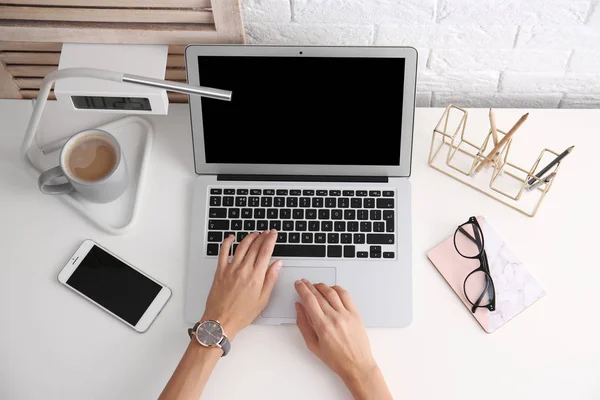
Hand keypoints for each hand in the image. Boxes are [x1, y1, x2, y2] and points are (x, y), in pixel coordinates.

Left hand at [203, 230, 281, 339]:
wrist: (221, 321)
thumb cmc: (241, 314)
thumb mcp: (263, 300)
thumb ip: (271, 279)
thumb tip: (277, 264)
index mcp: (256, 276)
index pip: (266, 251)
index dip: (271, 240)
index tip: (274, 234)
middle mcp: (243, 269)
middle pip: (255, 246)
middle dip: (262, 236)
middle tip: (267, 232)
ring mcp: (230, 269)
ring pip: (241, 246)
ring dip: (249, 237)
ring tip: (255, 234)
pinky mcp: (220, 271)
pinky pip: (223, 252)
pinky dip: (227, 242)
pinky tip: (231, 238)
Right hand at [294, 280, 390, 399]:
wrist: (357, 364)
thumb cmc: (335, 359)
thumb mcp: (313, 345)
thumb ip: (303, 324)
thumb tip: (299, 307)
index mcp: (322, 326)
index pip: (309, 300)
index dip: (302, 289)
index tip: (298, 284)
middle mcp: (334, 318)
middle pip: (318, 294)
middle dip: (309, 286)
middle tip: (303, 282)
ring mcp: (346, 314)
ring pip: (331, 292)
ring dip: (321, 286)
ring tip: (315, 285)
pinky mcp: (355, 313)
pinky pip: (345, 295)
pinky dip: (337, 289)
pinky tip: (332, 289)